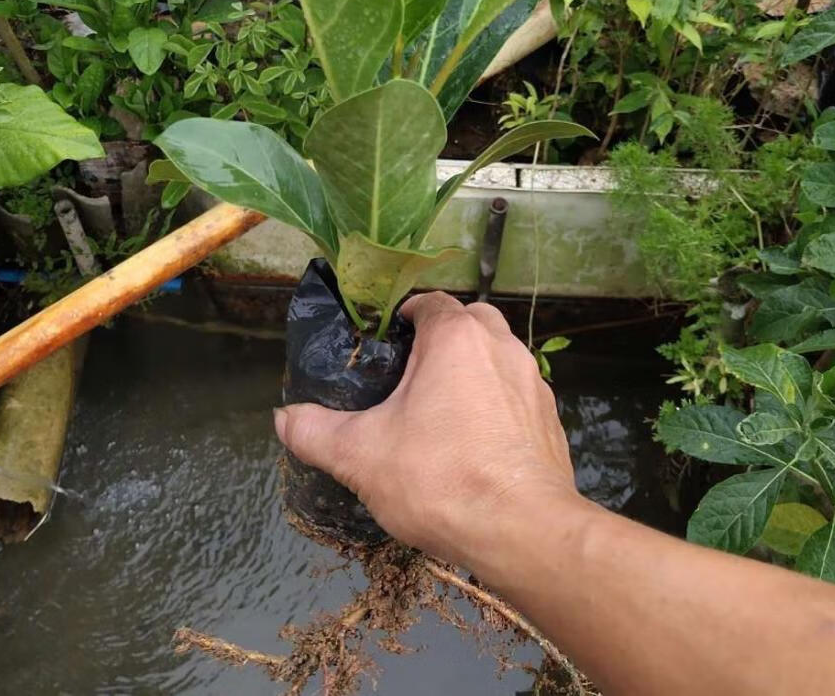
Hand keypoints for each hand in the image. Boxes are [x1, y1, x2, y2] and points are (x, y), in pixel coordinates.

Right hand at [274, 292, 578, 570]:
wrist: (523, 531)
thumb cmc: (440, 478)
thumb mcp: (361, 456)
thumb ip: (316, 432)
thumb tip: (283, 418)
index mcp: (457, 337)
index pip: (430, 303)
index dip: (404, 317)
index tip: (384, 344)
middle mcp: (502, 347)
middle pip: (470, 321)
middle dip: (442, 338)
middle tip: (411, 375)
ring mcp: (534, 383)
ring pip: (498, 357)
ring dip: (472, 370)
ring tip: (441, 411)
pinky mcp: (551, 419)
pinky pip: (517, 396)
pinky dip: (497, 405)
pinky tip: (477, 444)